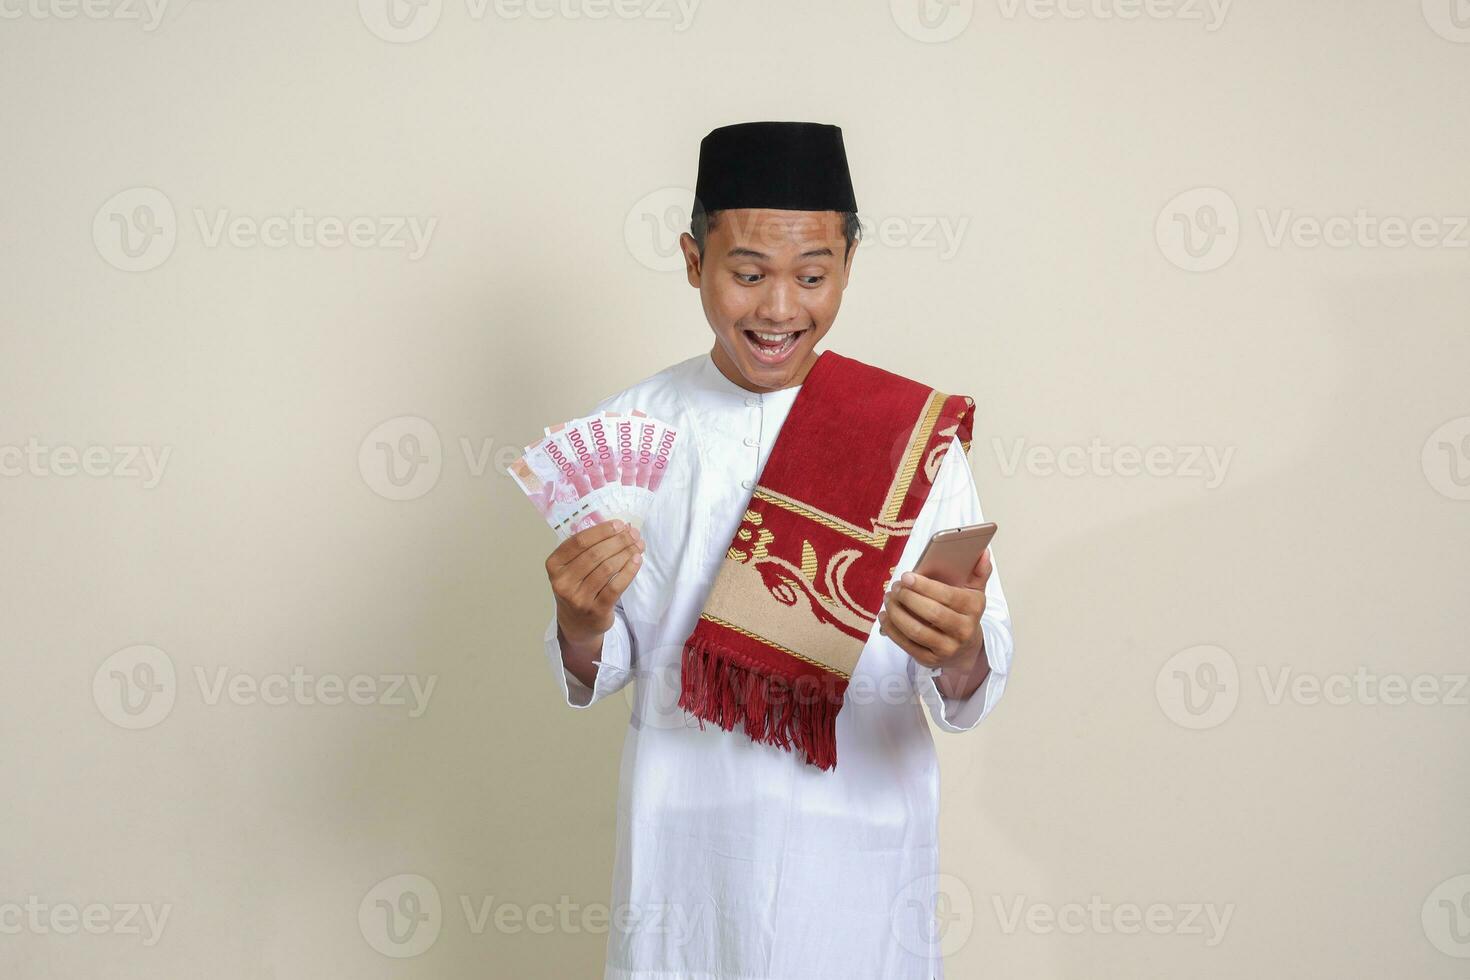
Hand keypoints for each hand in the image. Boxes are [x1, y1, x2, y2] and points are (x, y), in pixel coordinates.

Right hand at [546, 519, 644, 646]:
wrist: (577, 623)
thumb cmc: (577, 587)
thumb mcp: (571, 567)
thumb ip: (588, 548)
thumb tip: (621, 529)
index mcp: (554, 565)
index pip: (579, 541)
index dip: (602, 531)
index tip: (619, 525)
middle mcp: (563, 582)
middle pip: (595, 554)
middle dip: (618, 541)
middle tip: (633, 534)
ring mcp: (578, 598)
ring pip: (607, 569)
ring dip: (626, 553)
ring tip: (638, 546)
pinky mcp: (596, 610)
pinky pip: (616, 586)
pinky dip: (629, 571)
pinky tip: (637, 561)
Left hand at [878, 547, 991, 674]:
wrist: (966, 648)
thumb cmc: (964, 612)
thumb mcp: (975, 592)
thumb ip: (979, 571)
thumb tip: (983, 552)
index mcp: (974, 608)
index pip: (948, 596)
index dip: (925, 586)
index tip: (906, 576)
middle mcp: (963, 631)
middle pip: (931, 614)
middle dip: (908, 598)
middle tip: (895, 587)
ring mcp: (947, 648)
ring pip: (916, 631)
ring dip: (897, 613)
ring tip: (888, 599)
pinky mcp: (930, 660)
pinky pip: (906, 645)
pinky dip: (892, 629)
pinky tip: (885, 616)